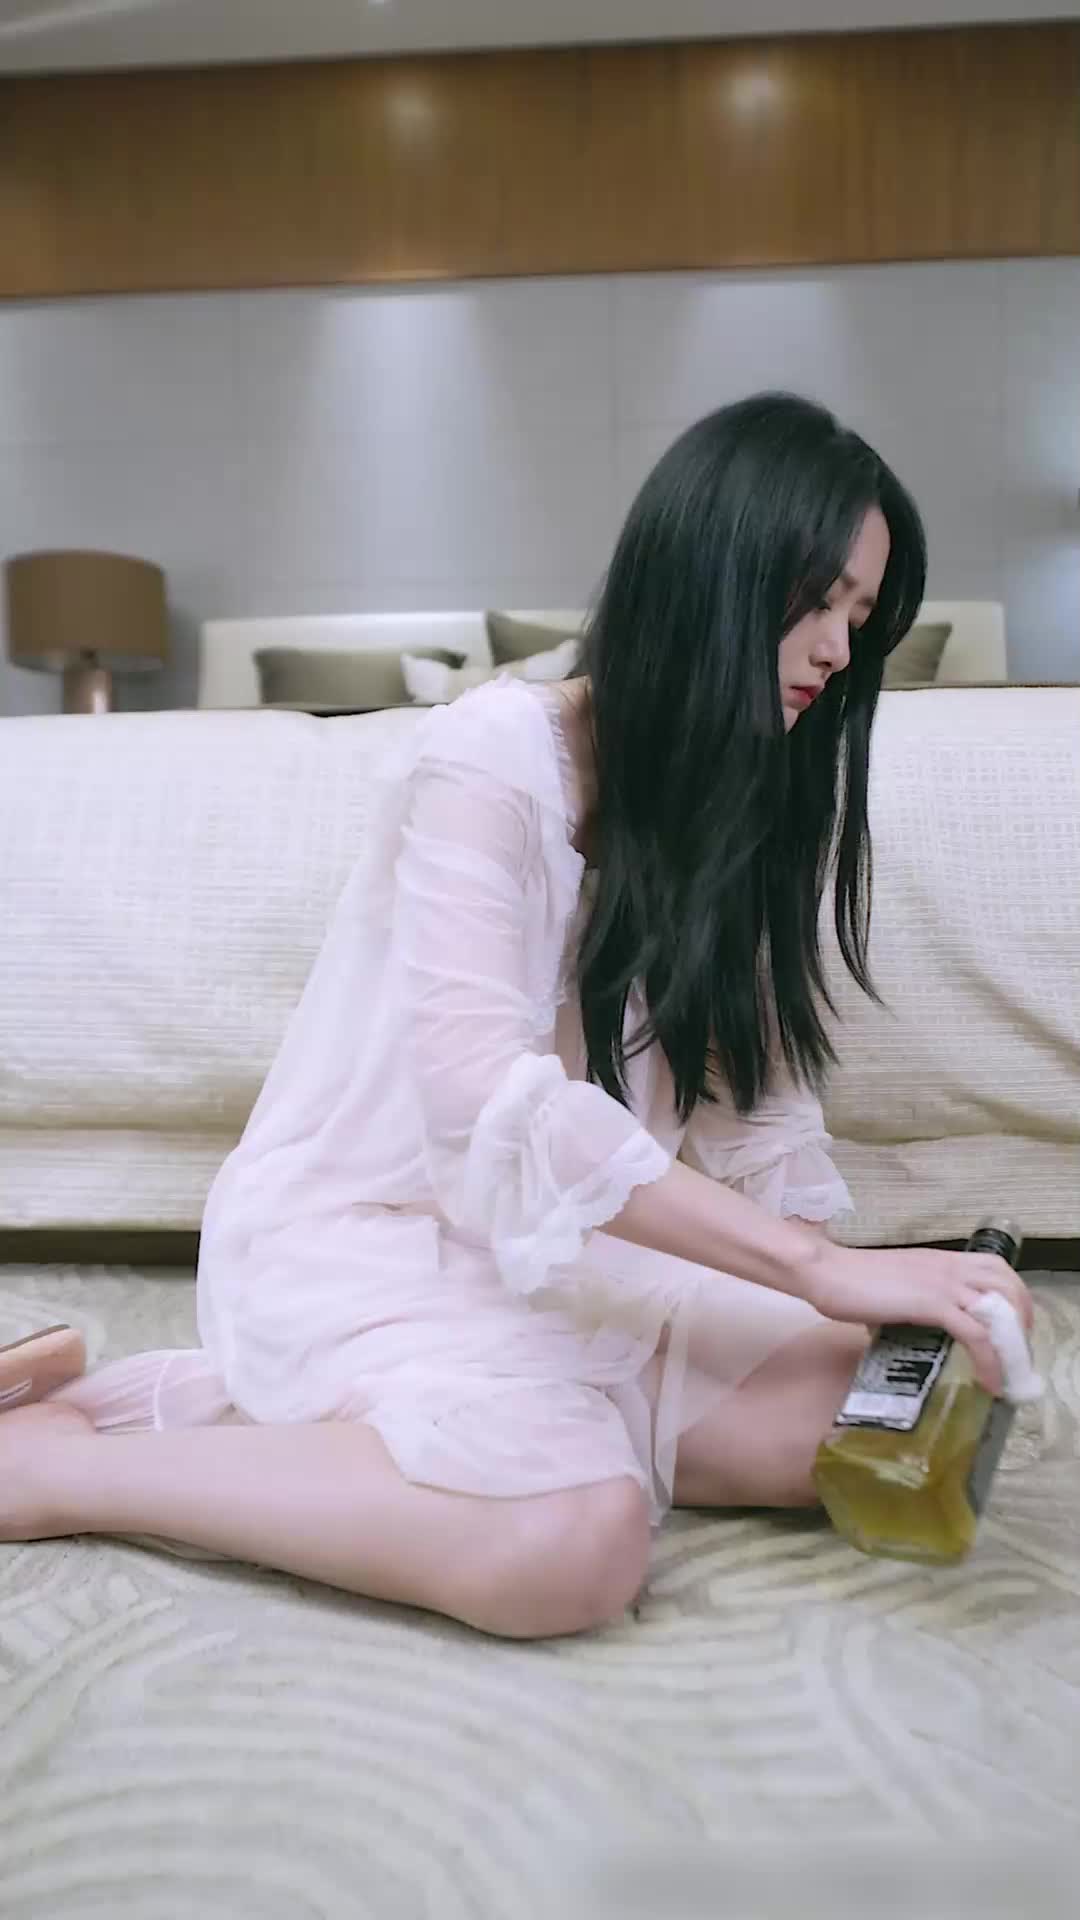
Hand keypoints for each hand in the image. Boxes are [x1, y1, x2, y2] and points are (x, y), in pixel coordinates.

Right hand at [794, 1241, 1033, 1395]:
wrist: (827, 1272)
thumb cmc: (851, 1282)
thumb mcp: (897, 1286)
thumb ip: (916, 1299)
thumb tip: (919, 1323)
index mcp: (942, 1261)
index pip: (997, 1269)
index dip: (1013, 1298)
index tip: (1011, 1330)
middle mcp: (950, 1267)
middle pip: (1009, 1286)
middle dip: (1021, 1322)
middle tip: (1016, 1354)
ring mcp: (943, 1284)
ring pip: (1000, 1310)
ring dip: (1012, 1344)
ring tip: (1009, 1371)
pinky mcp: (932, 1304)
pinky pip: (975, 1334)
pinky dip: (989, 1360)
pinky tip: (987, 1382)